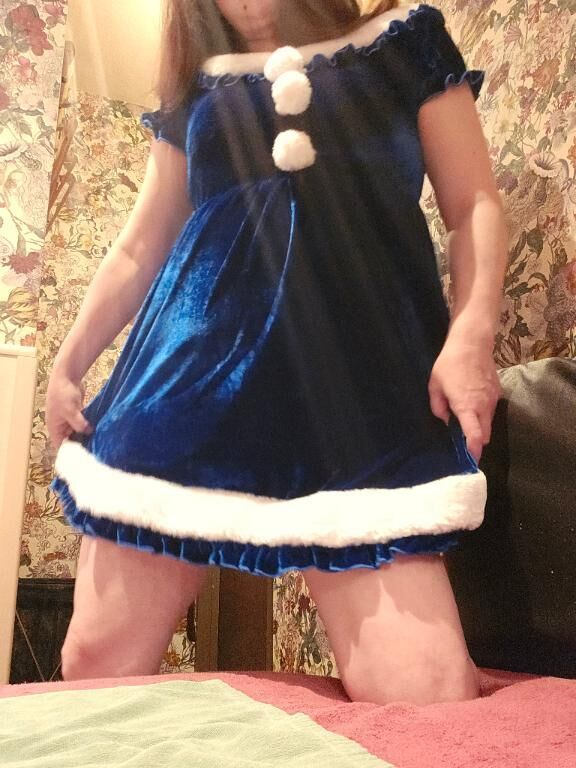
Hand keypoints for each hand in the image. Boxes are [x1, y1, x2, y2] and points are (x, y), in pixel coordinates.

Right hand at [46, 368, 92, 451]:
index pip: (61, 445)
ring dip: (86, 435)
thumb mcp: (71, 411)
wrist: (67, 376)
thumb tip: (88, 432)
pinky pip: (83, 423)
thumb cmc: (63, 394)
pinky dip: (89, 426)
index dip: (70, 451)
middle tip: (95, 450)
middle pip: (70, 439)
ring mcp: (69, 419)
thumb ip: (79, 424)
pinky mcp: (77, 413)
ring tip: (99, 442)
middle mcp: (60, 425)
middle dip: (81, 443)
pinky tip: (99, 430)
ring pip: (78, 431)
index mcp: (54, 427)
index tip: (84, 456)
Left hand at [428, 339, 500, 461]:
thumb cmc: (450, 363)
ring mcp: (493, 399)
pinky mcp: (498, 392)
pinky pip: (491, 410)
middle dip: (475, 441)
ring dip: (479, 426)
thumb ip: (438, 406)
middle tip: (462, 442)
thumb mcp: (435, 385)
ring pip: (488, 423)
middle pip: (484, 434)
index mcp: (466, 406)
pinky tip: (472, 402)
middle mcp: (483, 406)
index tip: (471, 460)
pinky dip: (483, 413)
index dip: (473, 450)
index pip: (474, 435)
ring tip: (464, 417)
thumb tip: (445, 419)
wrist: (472, 342)